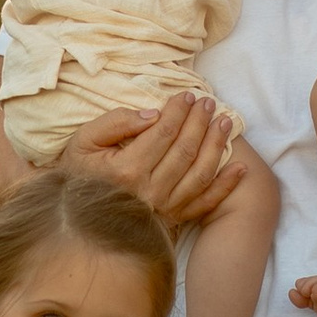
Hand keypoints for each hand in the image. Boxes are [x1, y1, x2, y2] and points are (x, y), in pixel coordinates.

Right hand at [61, 88, 246, 227]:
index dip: (178, 111)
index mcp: (126, 170)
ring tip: (226, 122)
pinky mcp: (173, 221)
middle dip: (200, 122)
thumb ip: (115, 123)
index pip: (162, 133)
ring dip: (217, 146)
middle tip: (209, 102)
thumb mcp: (83, 142)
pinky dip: (225, 186)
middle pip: (185, 150)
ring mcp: (163, 209)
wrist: (76, 221)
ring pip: (200, 173)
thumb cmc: (78, 175)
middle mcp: (149, 192)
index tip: (187, 95)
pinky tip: (241, 168)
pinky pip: (205, 203)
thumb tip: (153, 115)